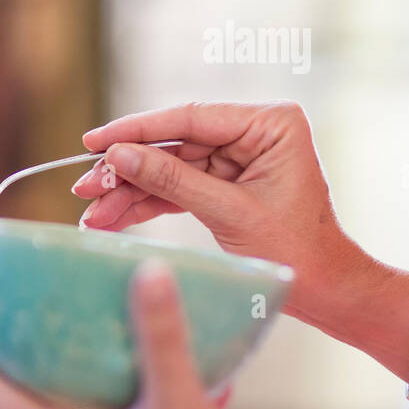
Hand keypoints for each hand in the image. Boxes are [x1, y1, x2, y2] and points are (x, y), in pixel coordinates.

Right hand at [70, 100, 364, 322]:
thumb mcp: (229, 213)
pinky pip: (174, 189)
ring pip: (166, 168)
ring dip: (128, 192)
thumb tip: (118, 156)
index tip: (94, 141)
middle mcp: (252, 133)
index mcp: (270, 124)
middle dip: (126, 170)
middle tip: (84, 186)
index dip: (137, 130)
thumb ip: (172, 181)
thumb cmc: (295, 250)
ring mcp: (236, 158)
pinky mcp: (223, 183)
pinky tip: (111, 218)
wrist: (325, 289)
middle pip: (172, 145)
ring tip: (91, 214)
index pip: (190, 119)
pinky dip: (143, 205)